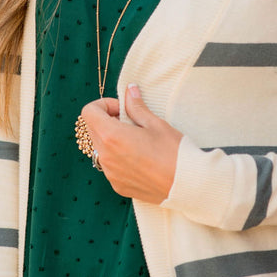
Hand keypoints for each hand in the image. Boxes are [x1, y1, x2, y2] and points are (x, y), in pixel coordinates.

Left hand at [80, 84, 181, 202]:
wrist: (187, 185)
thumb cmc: (174, 152)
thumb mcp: (156, 124)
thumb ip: (136, 106)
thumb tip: (129, 90)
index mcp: (112, 136)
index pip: (89, 112)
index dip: (104, 105)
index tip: (123, 109)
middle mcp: (105, 157)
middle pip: (92, 129)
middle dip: (107, 120)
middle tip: (131, 122)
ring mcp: (110, 173)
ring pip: (100, 148)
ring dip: (112, 139)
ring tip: (137, 141)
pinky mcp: (118, 186)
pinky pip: (110, 165)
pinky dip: (118, 157)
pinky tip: (140, 158)